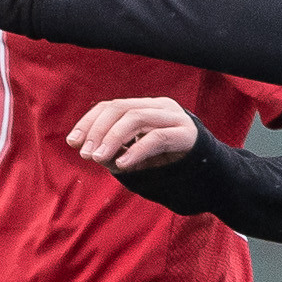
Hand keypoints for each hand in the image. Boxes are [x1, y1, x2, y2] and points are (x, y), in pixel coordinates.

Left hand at [68, 96, 200, 172]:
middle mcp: (159, 107)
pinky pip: (156, 138)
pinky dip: (135, 151)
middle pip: (120, 108)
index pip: (111, 106)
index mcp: (145, 107)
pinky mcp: (187, 135)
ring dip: (112, 138)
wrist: (209, 175)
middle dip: (97, 130)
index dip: (89, 122)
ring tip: (99, 158)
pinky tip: (122, 165)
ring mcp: (174, 118)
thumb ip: (113, 150)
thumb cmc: (167, 165)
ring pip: (135, 118)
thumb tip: (85, 148)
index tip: (73, 141)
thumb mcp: (134, 156)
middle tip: (85, 154)